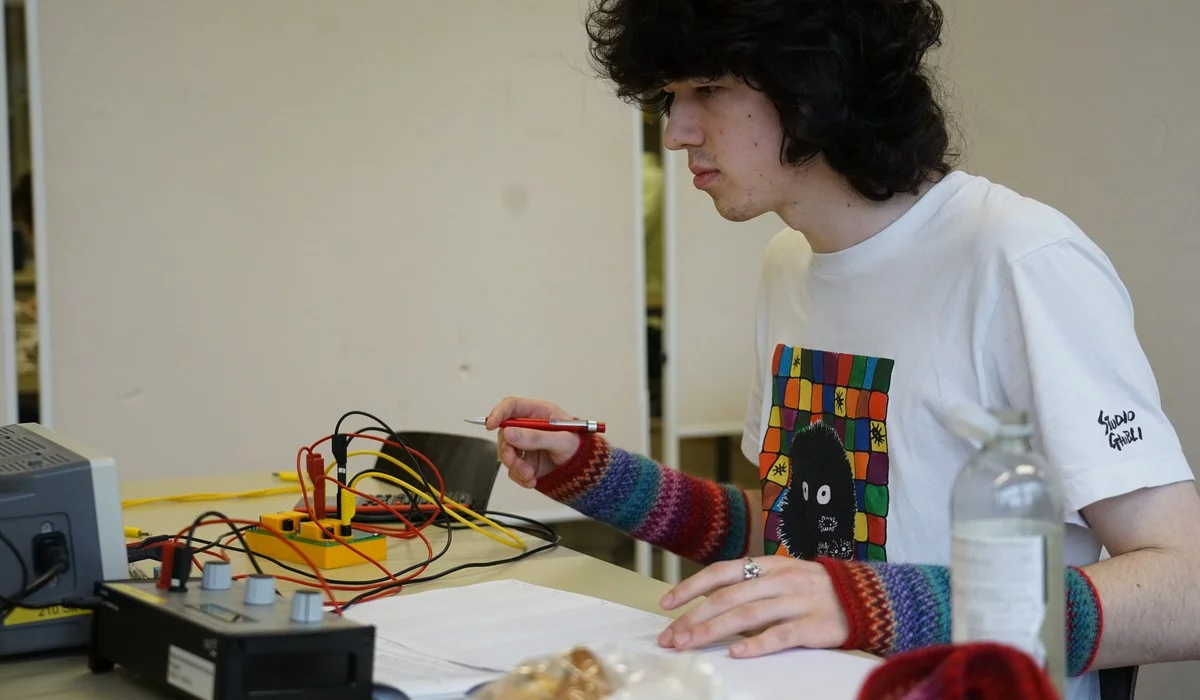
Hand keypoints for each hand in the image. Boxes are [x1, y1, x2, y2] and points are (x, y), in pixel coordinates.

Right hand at [485, 396, 580, 488]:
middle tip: (514, 461)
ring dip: (514, 466)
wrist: (583, 469)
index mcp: (538, 412)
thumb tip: (509, 433)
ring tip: (529, 475)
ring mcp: (524, 444)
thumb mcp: (561, 440)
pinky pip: (512, 469)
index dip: (498, 413)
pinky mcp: (524, 461)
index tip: (490, 425)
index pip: (511, 406)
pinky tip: (531, 480)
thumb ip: (536, 436)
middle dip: (507, 450)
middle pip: (504, 433)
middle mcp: (528, 427)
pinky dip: (519, 477)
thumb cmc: (577, 446)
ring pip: (506, 453)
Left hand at [656, 555, 848, 657]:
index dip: (691, 587)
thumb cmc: (815, 590)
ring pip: (747, 616)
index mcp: (769, 564)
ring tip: (690, 645)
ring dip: (713, 631)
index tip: (666, 604)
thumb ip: (751, 586)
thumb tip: (708, 604)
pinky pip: (780, 635)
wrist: (868, 598)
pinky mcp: (814, 625)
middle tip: (671, 637)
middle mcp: (780, 579)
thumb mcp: (782, 577)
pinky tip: (736, 653)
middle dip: (694, 618)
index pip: (721, 572)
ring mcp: (797, 601)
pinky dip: (756, 644)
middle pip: (728, 597)